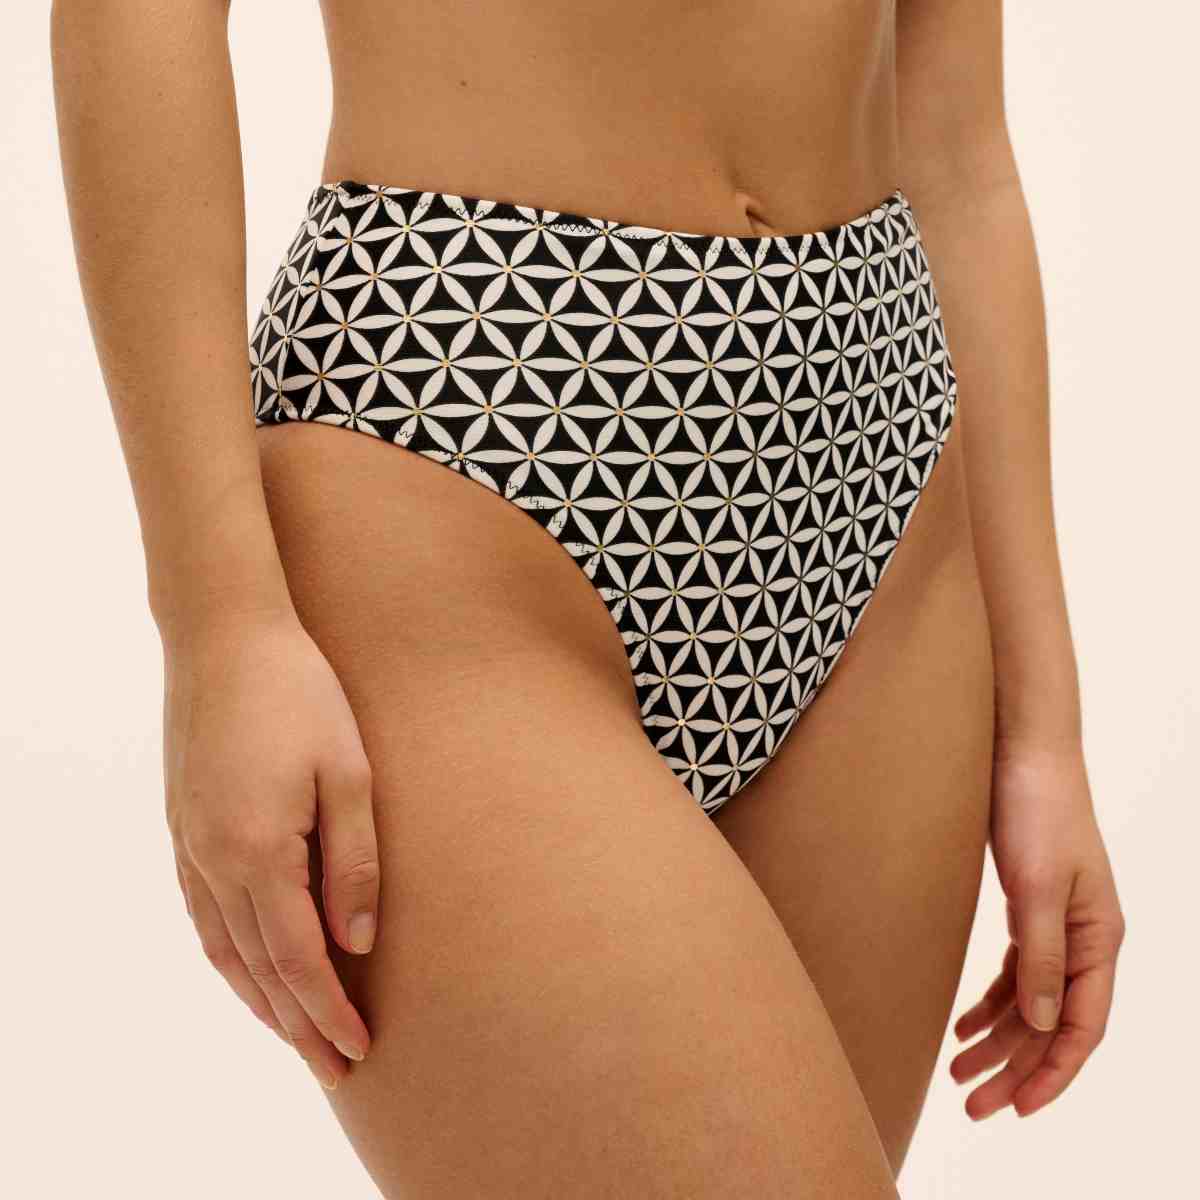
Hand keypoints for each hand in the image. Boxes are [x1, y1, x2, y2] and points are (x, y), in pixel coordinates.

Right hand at [163, 608, 378, 1090]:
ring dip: (259, 998)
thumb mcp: (346, 773)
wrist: (225, 636)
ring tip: (294, 1034)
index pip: (298, 958)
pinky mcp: (184, 829)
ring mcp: (189, 846)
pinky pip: (204, 916)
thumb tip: (358, 941)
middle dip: (296, 1022)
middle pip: (257, 967)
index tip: (358, 1049)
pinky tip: (248, 967)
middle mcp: (212, 861)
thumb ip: (353, 861)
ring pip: (223, 949)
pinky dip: (230, 957)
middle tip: (332, 1066)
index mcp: (256, 851)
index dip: (328, 1009)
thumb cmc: (299, 693)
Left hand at [950, 739, 1124, 1118]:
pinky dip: (991, 1002)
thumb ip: (1041, 955)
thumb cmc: (1037, 809)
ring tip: (958, 1074)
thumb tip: (1046, 1026)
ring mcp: (1057, 923)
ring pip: (1032, 1003)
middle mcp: (1084, 939)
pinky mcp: (1028, 906)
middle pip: (1053, 1024)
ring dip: (997, 1040)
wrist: (1021, 750)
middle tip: (971, 1104)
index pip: (1083, 1028)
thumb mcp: (1037, 886)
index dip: (1052, 1074)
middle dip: (1015, 1068)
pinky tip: (962, 1025)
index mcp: (1099, 938)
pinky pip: (1016, 973)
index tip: (1017, 1110)